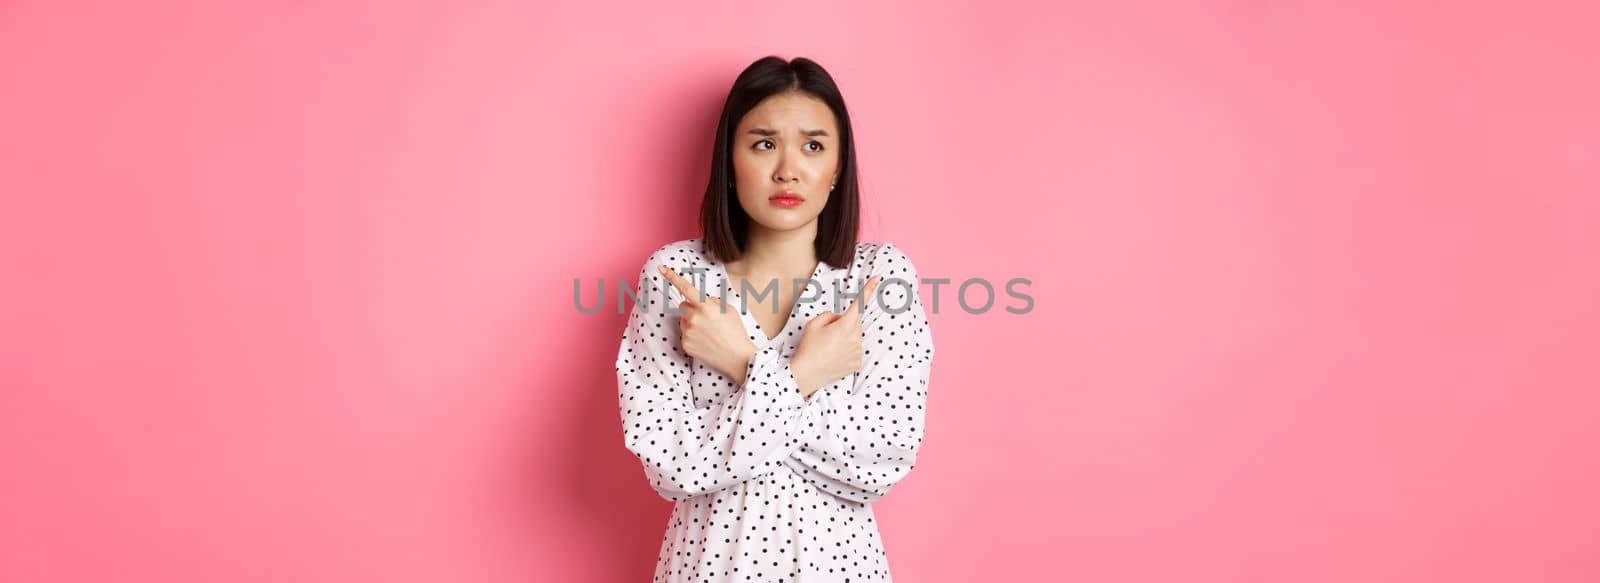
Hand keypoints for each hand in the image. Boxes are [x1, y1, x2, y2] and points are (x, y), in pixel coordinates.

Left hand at [659, 265, 758, 383]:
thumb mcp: (729, 310)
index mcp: (705, 307)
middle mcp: (694, 318)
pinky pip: (684, 334)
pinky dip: (692, 336)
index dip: (672, 277)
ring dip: (692, 322)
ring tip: (708, 333)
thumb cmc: (736, 332)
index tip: (661, 268)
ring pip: (683, 320)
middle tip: (706, 318)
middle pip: (683, 305)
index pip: (686, 288)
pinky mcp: (685, 344)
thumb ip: (713, 301)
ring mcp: (688, 332)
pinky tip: (705, 342)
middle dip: (691, 308)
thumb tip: (703, 301)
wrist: (737, 358)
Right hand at [790, 275, 880, 397]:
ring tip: (829, 348)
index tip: (878, 277)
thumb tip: (840, 318)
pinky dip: (847, 351)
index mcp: (845, 325)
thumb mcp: (814, 324)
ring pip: (855, 336)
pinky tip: (835, 357)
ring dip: (846, 338)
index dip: (869, 289)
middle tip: (827, 335)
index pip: (860, 303)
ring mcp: (857, 351)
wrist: (807, 374)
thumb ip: (830, 315)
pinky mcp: (857, 362)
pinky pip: (855, 350)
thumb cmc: (808, 347)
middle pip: (854, 322)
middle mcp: (855, 337)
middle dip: (844, 323)